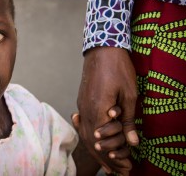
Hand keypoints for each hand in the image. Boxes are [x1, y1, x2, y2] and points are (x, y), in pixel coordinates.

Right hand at [77, 47, 138, 173]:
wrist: (102, 50)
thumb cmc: (118, 69)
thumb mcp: (129, 95)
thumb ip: (129, 120)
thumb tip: (132, 142)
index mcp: (98, 109)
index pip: (103, 141)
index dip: (113, 157)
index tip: (125, 167)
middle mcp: (86, 110)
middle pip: (91, 141)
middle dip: (105, 158)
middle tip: (118, 171)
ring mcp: (82, 105)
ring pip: (85, 133)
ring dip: (96, 149)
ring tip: (107, 161)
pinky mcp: (82, 101)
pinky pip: (84, 123)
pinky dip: (90, 136)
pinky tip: (96, 141)